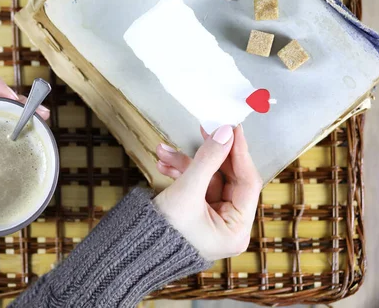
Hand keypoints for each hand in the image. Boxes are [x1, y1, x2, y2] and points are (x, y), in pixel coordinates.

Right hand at [153, 125, 261, 260]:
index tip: (233, 129)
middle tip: (203, 129)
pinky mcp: (196, 214)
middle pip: (227, 179)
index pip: (248, 183)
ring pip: (207, 179)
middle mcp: (229, 226)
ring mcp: (212, 220)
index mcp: (236, 230)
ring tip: (164, 151)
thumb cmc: (161, 231)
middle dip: (208, 156)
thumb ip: (208, 159)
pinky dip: (180, 173)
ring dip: (185, 163)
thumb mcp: (187, 191)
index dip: (240, 153)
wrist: (130, 250)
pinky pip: (195, 186)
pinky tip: (162, 163)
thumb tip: (225, 132)